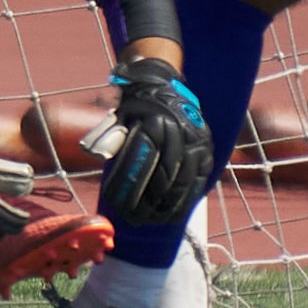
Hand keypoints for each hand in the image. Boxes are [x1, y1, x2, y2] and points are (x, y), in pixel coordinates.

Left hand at [82, 58, 213, 228]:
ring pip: (182, 185)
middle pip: (163, 178)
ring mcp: (197, 144)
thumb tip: (100, 157)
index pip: (141, 161)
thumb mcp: (121, 116)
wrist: (165, 88)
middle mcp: (180, 132)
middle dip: (147, 203)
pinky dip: (184, 203)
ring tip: (150, 220)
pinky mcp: (206, 154)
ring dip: (165, 208)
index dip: (128, 186)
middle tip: (133, 218)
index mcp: (157, 121)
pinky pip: (197, 185)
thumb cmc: (137, 107)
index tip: (116, 204)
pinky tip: (170, 215)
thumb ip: (112, 137)